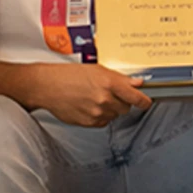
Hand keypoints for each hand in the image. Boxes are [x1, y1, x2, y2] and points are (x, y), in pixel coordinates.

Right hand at [34, 64, 150, 126]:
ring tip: (94, 98)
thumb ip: (119, 78)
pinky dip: (100, 115)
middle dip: (121, 102)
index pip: (136, 97)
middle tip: (109, 94)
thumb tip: (137, 84)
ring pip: (114, 115)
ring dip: (109, 109)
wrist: (46, 86)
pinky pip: (103, 121)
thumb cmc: (68, 75)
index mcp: (108, 82)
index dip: (144, 101)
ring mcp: (97, 112)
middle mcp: (105, 99)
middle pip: (126, 107)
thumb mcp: (96, 69)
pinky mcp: (90, 122)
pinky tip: (88, 106)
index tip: (146, 102)